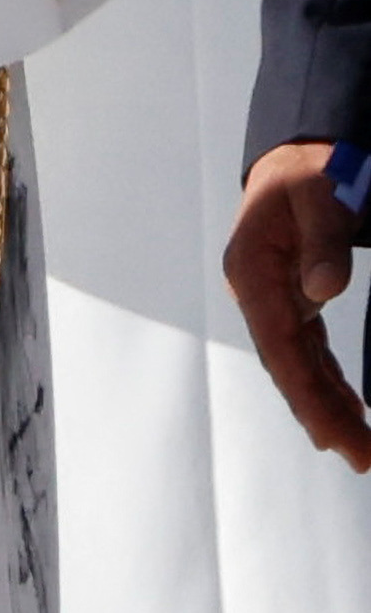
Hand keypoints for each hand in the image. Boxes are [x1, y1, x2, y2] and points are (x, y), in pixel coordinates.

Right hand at [223, 140, 368, 468]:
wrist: (298, 153)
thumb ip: (323, 241)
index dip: (306, 394)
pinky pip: (309, 350)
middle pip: (287, 365)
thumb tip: (325, 290)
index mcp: (253, 270)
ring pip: (298, 364)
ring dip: (326, 405)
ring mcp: (272, 297)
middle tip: (361, 459)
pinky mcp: (291, 298)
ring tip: (359, 449)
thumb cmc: (311, 170)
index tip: (335, 435)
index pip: (279, 345)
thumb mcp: (320, 193)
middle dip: (321, 414)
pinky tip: (349, 408)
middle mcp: (257, 291)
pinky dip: (327, 381)